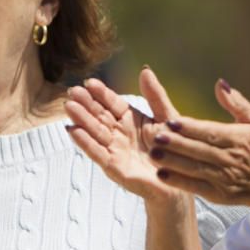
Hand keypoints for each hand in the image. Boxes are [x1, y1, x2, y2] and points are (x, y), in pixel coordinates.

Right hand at [64, 70, 185, 202]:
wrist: (180, 180)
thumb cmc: (174, 149)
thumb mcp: (166, 118)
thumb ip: (155, 96)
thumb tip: (145, 70)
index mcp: (131, 119)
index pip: (112, 103)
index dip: (101, 93)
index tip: (89, 82)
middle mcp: (120, 133)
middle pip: (100, 116)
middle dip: (86, 104)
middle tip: (72, 91)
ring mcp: (115, 150)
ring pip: (95, 132)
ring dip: (81, 120)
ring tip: (69, 106)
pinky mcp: (114, 167)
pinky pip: (97, 153)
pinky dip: (85, 143)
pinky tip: (73, 131)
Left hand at [143, 78, 249, 205]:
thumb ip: (237, 102)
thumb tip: (220, 83)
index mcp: (237, 138)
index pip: (210, 132)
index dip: (190, 128)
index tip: (171, 121)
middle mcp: (230, 158)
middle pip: (199, 150)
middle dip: (176, 144)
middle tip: (155, 136)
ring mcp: (223, 178)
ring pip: (194, 169)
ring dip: (173, 162)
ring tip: (152, 154)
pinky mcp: (219, 194)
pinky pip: (196, 187)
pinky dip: (179, 182)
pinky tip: (162, 175)